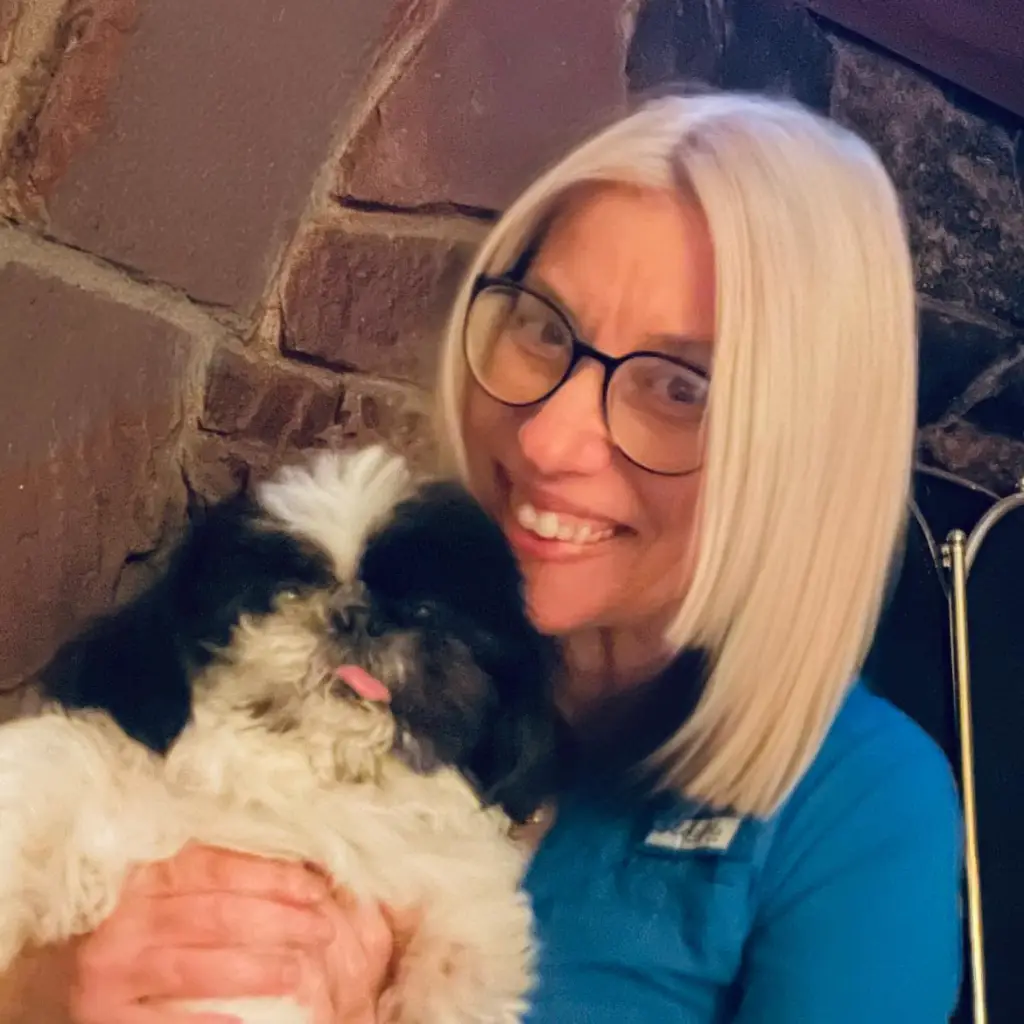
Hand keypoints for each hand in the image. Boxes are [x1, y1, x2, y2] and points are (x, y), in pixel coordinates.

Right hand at [69, 843, 397, 1023]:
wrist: (50, 971)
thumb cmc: (126, 919)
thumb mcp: (156, 883)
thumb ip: (208, 868)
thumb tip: (294, 862)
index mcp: (141, 875)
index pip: (214, 867)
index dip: (270, 875)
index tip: (315, 887)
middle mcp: (123, 919)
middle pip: (215, 915)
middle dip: (279, 921)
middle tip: (322, 927)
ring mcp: (110, 972)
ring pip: (198, 967)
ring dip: (257, 969)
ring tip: (298, 970)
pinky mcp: (104, 1019)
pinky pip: (167, 1023)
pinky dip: (210, 1021)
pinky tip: (248, 1022)